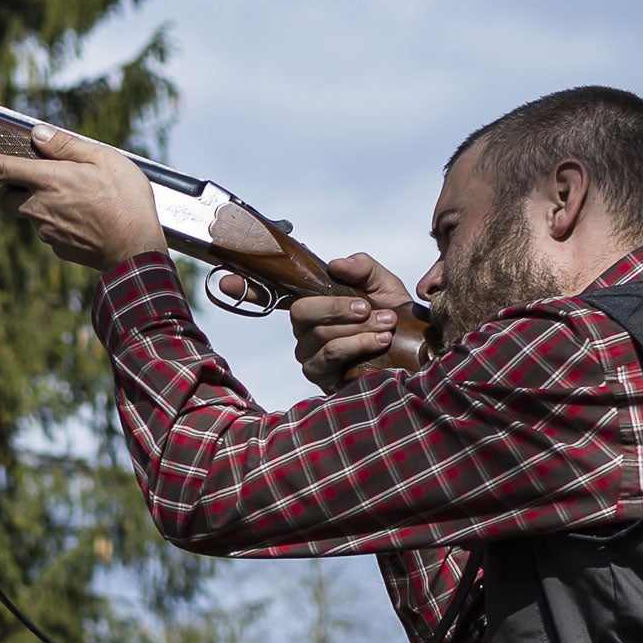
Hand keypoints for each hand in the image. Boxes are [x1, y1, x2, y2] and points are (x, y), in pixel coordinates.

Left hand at [0, 124, 166, 272]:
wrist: (138, 253)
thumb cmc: (127, 201)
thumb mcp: (105, 159)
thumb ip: (67, 146)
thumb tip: (38, 135)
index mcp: (48, 180)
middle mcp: (41, 207)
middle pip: (6, 198)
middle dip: (11, 189)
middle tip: (40, 181)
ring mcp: (48, 233)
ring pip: (30, 216)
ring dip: (43, 206)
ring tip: (80, 203)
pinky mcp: (60, 250)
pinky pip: (51, 233)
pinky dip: (62, 225)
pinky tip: (88, 223)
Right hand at [217, 251, 410, 392]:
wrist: (417, 354)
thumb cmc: (395, 318)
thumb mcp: (383, 285)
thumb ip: (362, 268)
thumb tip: (336, 264)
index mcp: (312, 303)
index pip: (271, 293)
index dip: (246, 286)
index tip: (226, 279)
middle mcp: (304, 329)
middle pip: (300, 312)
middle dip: (335, 307)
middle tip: (367, 308)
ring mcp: (309, 354)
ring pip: (318, 334)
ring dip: (355, 328)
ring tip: (385, 325)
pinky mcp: (320, 377)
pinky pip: (329, 356)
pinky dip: (356, 345)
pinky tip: (379, 341)